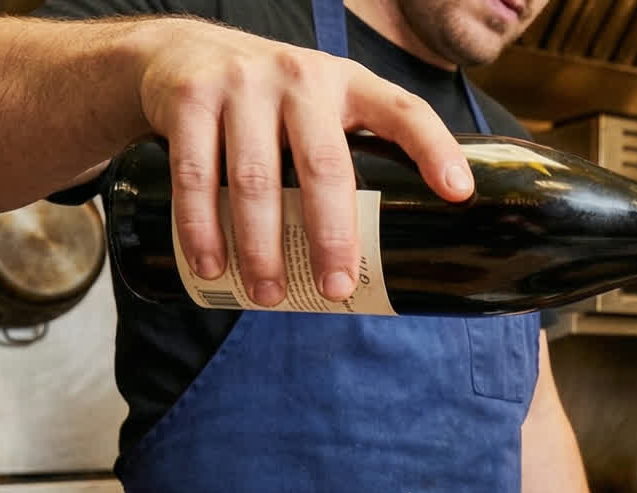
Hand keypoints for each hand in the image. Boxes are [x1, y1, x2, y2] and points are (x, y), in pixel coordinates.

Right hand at [132, 20, 472, 305]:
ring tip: (268, 296)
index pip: (403, 111)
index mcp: (348, 84)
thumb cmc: (270, 101)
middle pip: (324, 166)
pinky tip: (210, 265)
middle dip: (332, 235)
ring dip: (261, 247)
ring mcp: (243, 84)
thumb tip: (390, 250)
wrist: (179, 52)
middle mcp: (300, 77)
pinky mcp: (191, 99)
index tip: (458, 193)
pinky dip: (201, 228)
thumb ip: (349, 154)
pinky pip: (195, 175)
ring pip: (256, 179)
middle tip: (336, 288)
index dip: (435, 149)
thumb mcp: (320, 108)